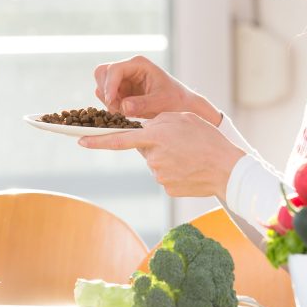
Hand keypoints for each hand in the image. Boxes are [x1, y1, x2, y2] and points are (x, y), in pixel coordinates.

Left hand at [78, 112, 244, 198]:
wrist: (227, 169)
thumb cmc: (207, 139)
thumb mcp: (182, 118)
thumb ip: (158, 121)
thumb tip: (144, 131)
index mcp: (156, 136)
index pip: (119, 138)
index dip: (97, 140)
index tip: (79, 139)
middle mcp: (153, 157)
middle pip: (145, 149)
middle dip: (156, 145)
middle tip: (180, 143)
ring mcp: (159, 175)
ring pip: (155, 163)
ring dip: (167, 158)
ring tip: (189, 156)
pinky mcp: (167, 188)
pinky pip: (166, 176)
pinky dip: (175, 171)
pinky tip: (190, 169)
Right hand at [93, 55, 220, 124]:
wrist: (181, 106)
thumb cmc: (175, 100)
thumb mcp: (161, 102)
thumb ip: (142, 104)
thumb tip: (123, 106)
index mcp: (139, 64)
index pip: (115, 69)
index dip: (110, 85)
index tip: (111, 102)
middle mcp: (128, 68)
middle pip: (102, 73)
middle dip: (106, 92)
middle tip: (117, 109)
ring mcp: (123, 79)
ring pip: (102, 85)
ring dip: (108, 100)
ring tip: (125, 112)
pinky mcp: (121, 90)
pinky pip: (106, 96)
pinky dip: (111, 106)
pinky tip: (125, 113)